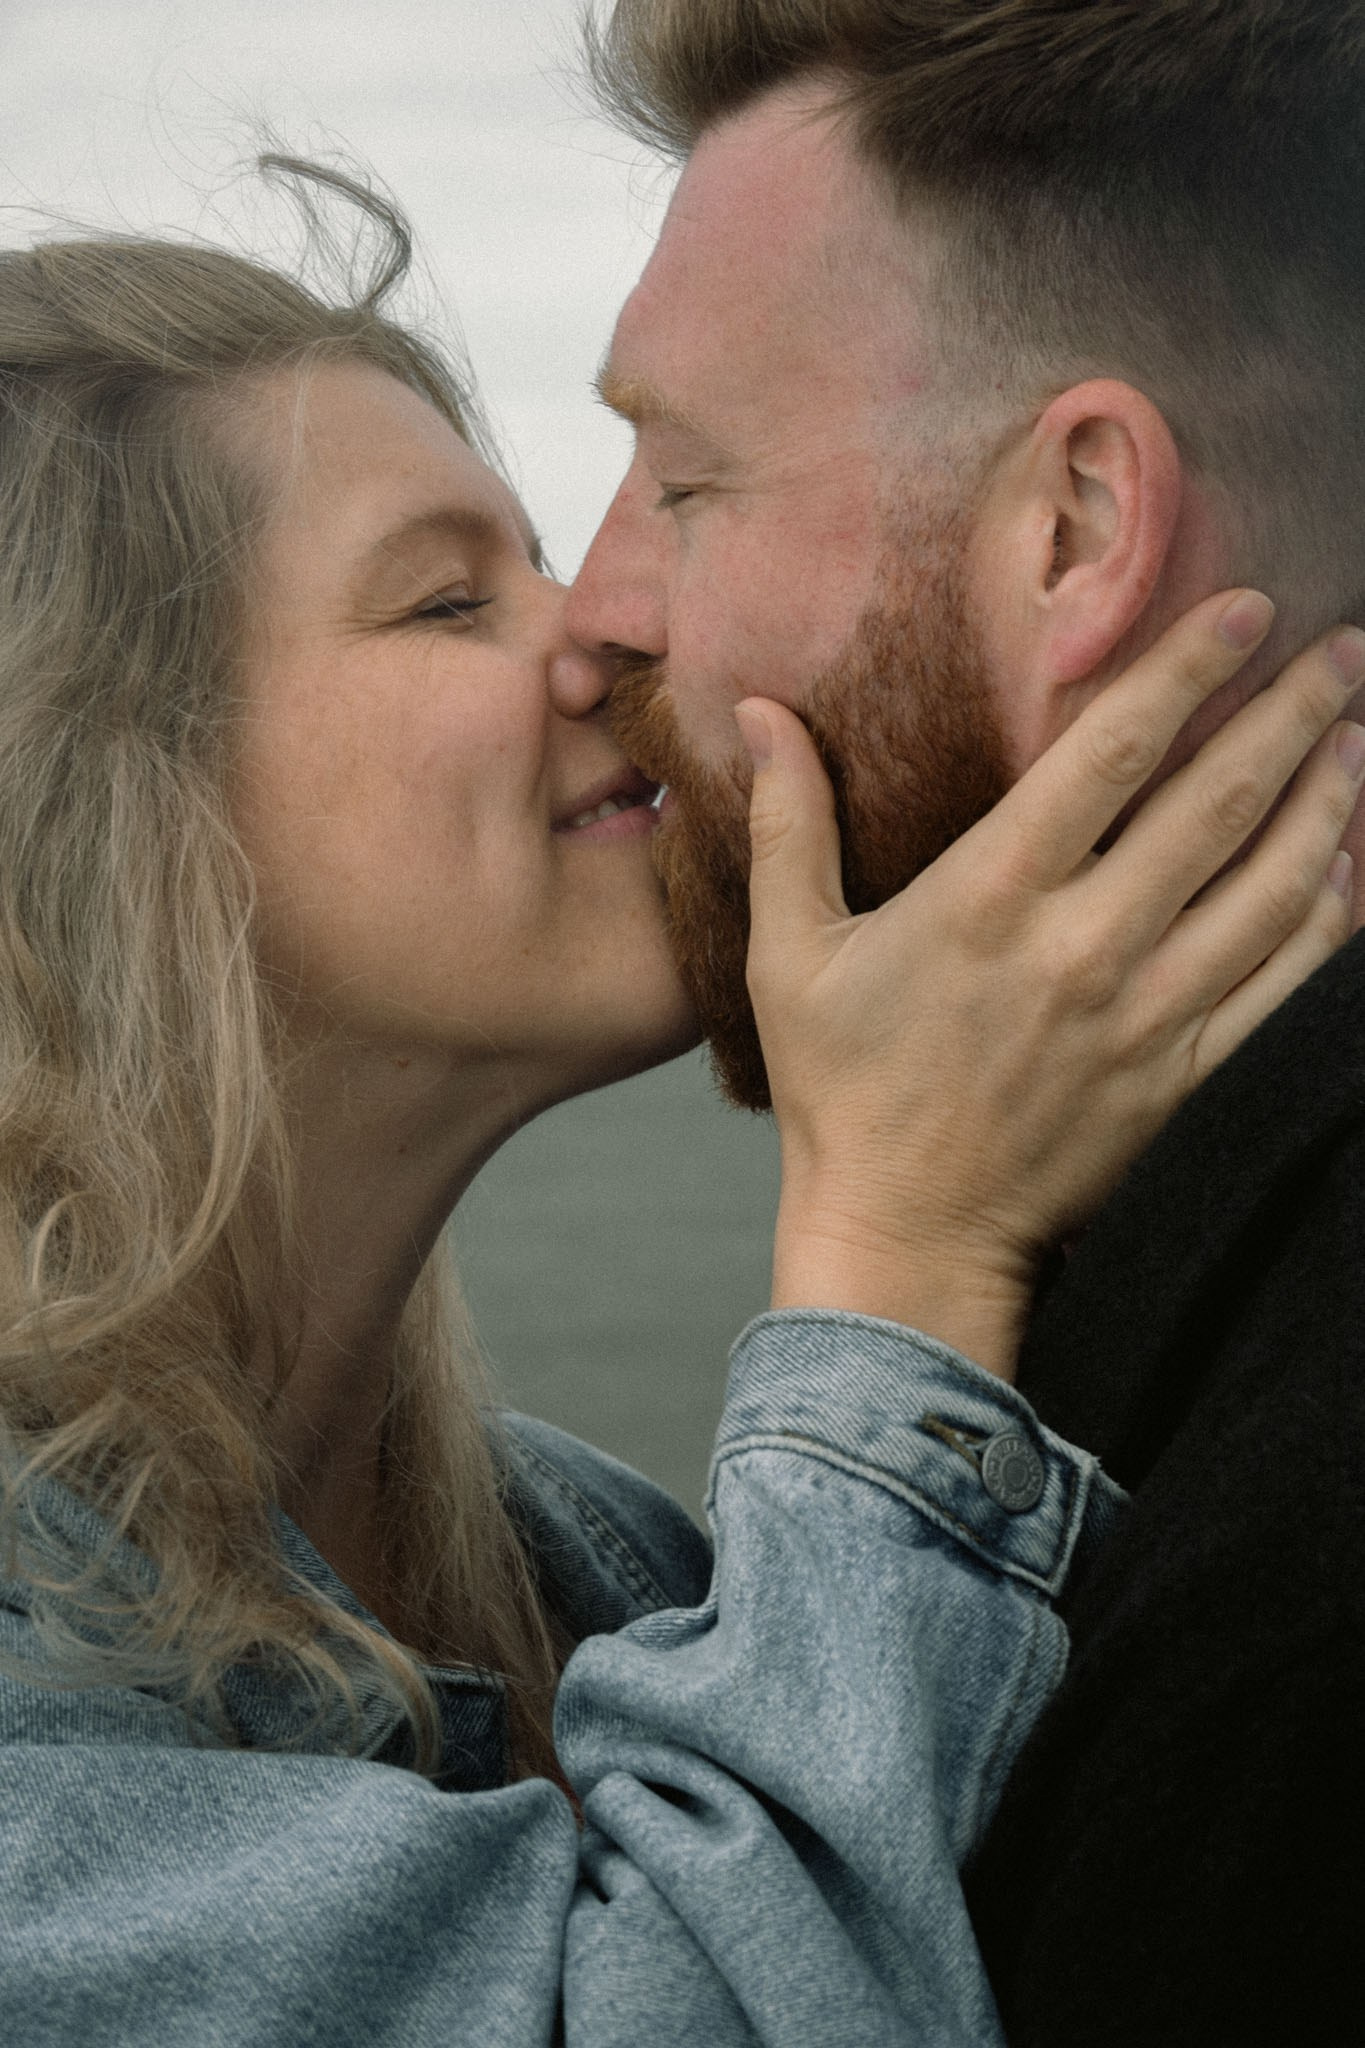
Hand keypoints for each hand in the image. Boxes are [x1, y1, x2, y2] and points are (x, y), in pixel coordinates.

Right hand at [740, 591, 1364, 1380]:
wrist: (909, 1235)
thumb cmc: (844, 1092)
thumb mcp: (789, 954)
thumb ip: (789, 824)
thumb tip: (758, 713)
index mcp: (992, 899)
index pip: (1113, 754)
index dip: (1187, 669)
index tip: (1246, 610)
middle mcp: (1085, 946)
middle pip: (1219, 804)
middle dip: (1292, 715)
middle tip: (1343, 651)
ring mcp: (1148, 1014)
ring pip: (1273, 888)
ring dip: (1329, 803)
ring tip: (1358, 738)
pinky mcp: (1184, 1076)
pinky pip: (1285, 983)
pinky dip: (1328, 917)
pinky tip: (1349, 867)